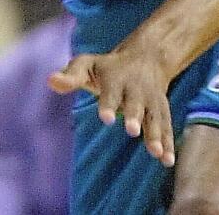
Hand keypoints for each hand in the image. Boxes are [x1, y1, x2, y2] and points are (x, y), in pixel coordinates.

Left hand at [49, 44, 176, 168]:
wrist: (147, 57)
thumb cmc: (107, 67)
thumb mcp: (87, 64)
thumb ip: (70, 75)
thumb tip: (50, 80)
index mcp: (115, 78)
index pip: (111, 92)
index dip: (108, 104)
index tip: (106, 118)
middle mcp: (136, 89)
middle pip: (136, 103)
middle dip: (135, 117)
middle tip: (132, 131)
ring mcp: (151, 101)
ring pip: (154, 117)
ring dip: (156, 134)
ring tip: (156, 153)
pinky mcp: (161, 111)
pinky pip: (166, 127)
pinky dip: (168, 143)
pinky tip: (167, 160)